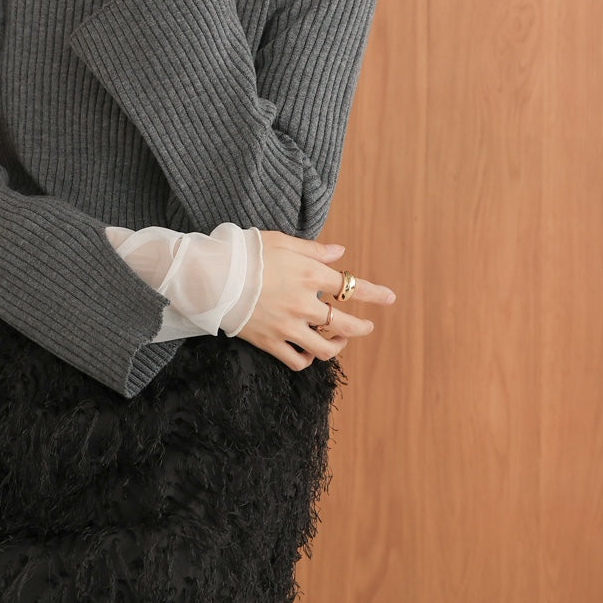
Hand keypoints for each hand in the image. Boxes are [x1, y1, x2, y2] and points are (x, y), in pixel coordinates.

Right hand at [236, 232, 395, 370]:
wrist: (212, 276)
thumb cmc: (245, 253)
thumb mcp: (281, 241)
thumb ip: (313, 249)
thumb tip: (340, 252)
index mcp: (310, 274)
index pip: (351, 286)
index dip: (375, 293)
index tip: (390, 298)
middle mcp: (305, 303)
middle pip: (346, 323)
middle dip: (361, 327)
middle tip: (366, 326)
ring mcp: (288, 326)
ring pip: (326, 348)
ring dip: (337, 345)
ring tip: (337, 340)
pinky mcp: (270, 342)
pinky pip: (298, 361)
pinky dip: (308, 360)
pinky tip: (309, 352)